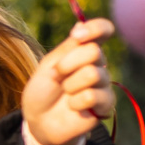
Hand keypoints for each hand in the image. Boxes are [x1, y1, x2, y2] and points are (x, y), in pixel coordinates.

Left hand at [21, 17, 115, 144]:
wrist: (39, 121)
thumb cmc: (42, 91)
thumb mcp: (49, 66)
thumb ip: (68, 48)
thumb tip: (80, 24)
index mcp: (83, 50)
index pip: (103, 30)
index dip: (96, 28)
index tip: (76, 36)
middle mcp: (98, 64)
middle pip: (94, 52)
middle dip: (68, 64)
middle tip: (57, 76)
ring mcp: (103, 84)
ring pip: (92, 74)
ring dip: (70, 85)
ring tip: (65, 93)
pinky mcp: (105, 105)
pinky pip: (93, 96)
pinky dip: (75, 102)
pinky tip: (73, 106)